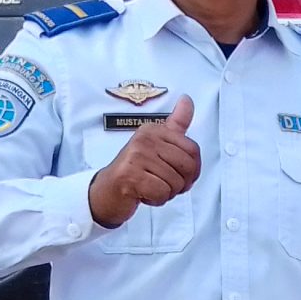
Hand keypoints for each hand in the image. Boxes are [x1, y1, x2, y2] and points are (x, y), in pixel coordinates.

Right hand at [88, 94, 199, 228]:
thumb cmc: (135, 169)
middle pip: (188, 167)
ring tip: (150, 186)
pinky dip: (157, 200)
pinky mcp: (130, 176)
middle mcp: (144, 139)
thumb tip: (187, 99)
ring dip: (167, 193)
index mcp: (154, 130)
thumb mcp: (157, 143)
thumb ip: (175, 124)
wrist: (107, 190)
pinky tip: (144, 194)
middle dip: (181, 183)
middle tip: (163, 183)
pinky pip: (162, 193)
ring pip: (176, 183)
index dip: (192, 170)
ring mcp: (136, 156)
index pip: (193, 150)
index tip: (177, 173)